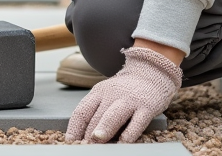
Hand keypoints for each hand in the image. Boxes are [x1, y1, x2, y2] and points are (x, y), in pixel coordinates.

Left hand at [65, 46, 181, 142]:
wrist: (151, 73)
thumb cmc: (125, 91)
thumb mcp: (106, 95)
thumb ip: (96, 112)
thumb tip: (84, 137)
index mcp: (98, 92)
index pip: (81, 111)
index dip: (74, 128)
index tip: (70, 141)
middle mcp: (112, 95)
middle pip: (96, 116)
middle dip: (88, 134)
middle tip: (84, 147)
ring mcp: (129, 100)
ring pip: (113, 116)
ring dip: (104, 129)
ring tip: (96, 140)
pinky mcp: (146, 107)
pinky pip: (137, 122)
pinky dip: (129, 134)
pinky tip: (123, 142)